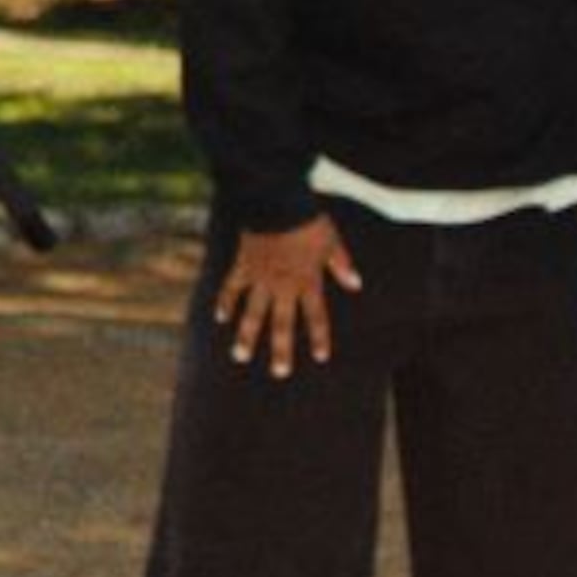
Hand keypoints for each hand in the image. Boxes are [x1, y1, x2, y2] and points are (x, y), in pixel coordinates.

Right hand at [215, 215, 359, 378]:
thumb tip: (356, 285)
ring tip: (240, 356)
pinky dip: (225, 301)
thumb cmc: (308, 221)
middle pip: (282, 323)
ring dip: (247, 336)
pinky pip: (231, 287)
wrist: (277, 204)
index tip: (319, 356)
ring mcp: (260, 278)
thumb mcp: (332, 242)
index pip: (315, 316)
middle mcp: (283, 286)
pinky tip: (220, 318)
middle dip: (281, 349)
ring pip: (252, 312)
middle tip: (279, 373)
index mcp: (307, 281)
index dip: (318, 336)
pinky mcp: (243, 265)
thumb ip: (342, 265)